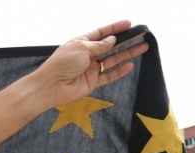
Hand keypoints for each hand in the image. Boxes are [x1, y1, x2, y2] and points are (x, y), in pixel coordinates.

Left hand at [32, 20, 148, 109]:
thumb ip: (99, 45)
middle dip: (126, 40)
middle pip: (110, 46)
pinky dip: (120, 71)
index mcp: (81, 43)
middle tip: (142, 34)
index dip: (115, 28)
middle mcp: (87, 55)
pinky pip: (109, 75)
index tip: (129, 24)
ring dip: (128, 54)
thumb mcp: (81, 48)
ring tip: (143, 47)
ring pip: (113, 59)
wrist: (51, 87)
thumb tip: (112, 40)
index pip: (101, 33)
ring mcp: (90, 68)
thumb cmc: (62, 64)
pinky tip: (131, 66)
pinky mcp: (92, 82)